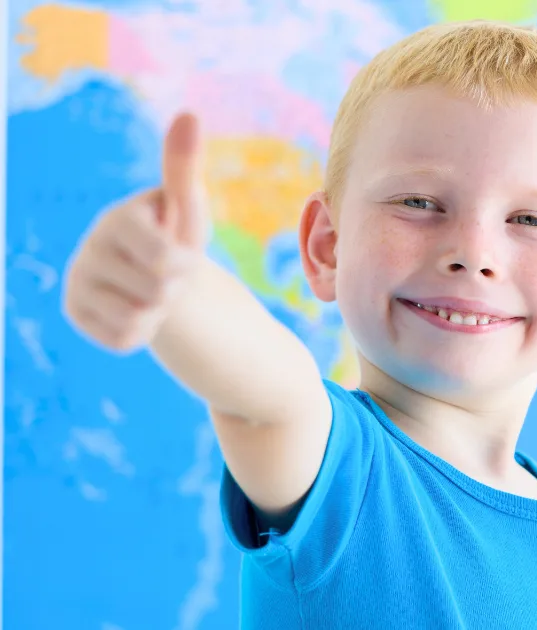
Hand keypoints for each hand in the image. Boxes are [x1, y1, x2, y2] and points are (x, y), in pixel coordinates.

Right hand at [63, 112, 209, 352]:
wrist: (161, 276)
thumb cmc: (177, 236)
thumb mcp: (188, 208)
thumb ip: (185, 166)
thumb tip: (189, 114)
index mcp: (117, 219)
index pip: (166, 262)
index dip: (185, 265)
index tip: (179, 251)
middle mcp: (87, 248)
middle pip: (155, 292)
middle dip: (173, 289)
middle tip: (167, 275)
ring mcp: (76, 283)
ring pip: (138, 319)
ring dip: (158, 311)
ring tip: (153, 290)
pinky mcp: (75, 313)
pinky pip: (124, 339)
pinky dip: (142, 331)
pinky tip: (136, 308)